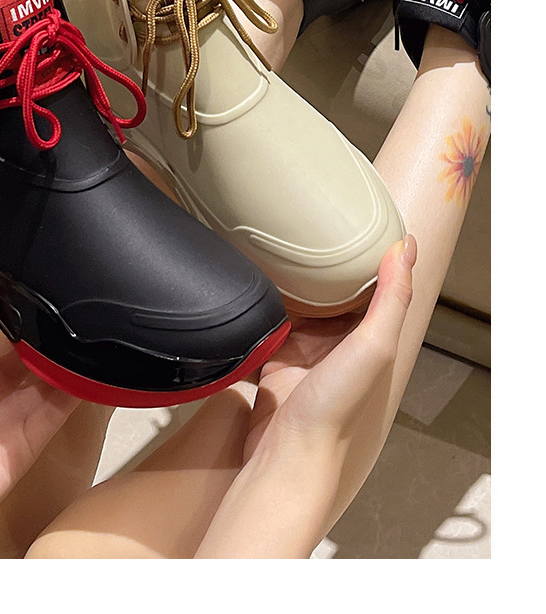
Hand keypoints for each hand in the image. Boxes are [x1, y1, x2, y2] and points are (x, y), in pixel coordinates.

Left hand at [0, 281, 79, 557]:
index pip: (1, 322)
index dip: (17, 300)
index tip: (35, 270)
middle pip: (33, 346)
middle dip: (51, 324)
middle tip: (71, 295)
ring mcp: (17, 410)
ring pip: (53, 372)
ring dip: (69, 354)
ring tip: (88, 326)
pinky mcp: (33, 438)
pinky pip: (63, 407)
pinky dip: (80, 389)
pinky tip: (91, 369)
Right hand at [195, 236, 415, 556]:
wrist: (287, 454)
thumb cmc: (337, 411)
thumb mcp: (374, 347)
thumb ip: (390, 298)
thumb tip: (405, 247)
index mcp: (374, 340)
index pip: (381, 285)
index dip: (376, 253)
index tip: (368, 215)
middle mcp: (345, 342)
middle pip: (341, 289)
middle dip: (332, 258)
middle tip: (322, 215)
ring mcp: (310, 349)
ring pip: (307, 298)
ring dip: (300, 275)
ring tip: (291, 234)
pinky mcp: (278, 354)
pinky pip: (275, 315)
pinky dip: (271, 296)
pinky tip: (263, 271)